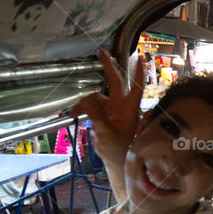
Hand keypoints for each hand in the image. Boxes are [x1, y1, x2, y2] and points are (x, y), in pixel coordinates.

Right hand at [70, 50, 143, 167]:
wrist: (114, 160)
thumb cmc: (116, 149)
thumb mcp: (105, 132)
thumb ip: (95, 114)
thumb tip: (85, 100)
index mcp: (129, 108)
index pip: (136, 86)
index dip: (138, 72)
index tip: (139, 57)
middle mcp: (121, 105)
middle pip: (115, 82)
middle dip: (109, 67)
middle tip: (102, 53)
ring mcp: (111, 109)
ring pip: (95, 97)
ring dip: (83, 103)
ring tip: (73, 113)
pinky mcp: (102, 114)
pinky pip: (89, 106)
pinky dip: (81, 109)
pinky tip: (73, 115)